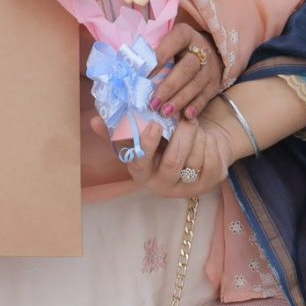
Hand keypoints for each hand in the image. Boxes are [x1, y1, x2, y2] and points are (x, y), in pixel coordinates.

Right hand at [93, 116, 235, 198]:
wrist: (199, 148)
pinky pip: (212, 160)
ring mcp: (189, 188)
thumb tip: (94, 121)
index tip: (155, 125)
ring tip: (193, 121)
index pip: (141, 163)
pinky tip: (205, 135)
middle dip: (181, 136)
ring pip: (194, 159)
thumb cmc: (165, 142)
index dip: (147, 145)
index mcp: (143, 173)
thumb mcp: (143, 136)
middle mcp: (164, 186)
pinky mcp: (210, 183)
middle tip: (183, 117)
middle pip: (173, 162)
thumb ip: (120, 129)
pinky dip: (210, 141)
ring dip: (196, 134)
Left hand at [149, 23, 222, 121]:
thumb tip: (128, 64)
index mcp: (185, 34)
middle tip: (153, 103)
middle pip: (186, 68)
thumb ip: (152, 50)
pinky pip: (206, 97)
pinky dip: (196, 106)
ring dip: (179, 100)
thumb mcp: (168, 42)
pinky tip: (186, 115)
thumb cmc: (178, 49)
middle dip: (169, 87)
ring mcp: (210, 68)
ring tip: (164, 112)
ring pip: (196, 84)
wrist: (210, 52)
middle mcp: (201, 49)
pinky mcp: (215, 84)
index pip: (174, 41)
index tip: (144, 74)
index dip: (160, 56)